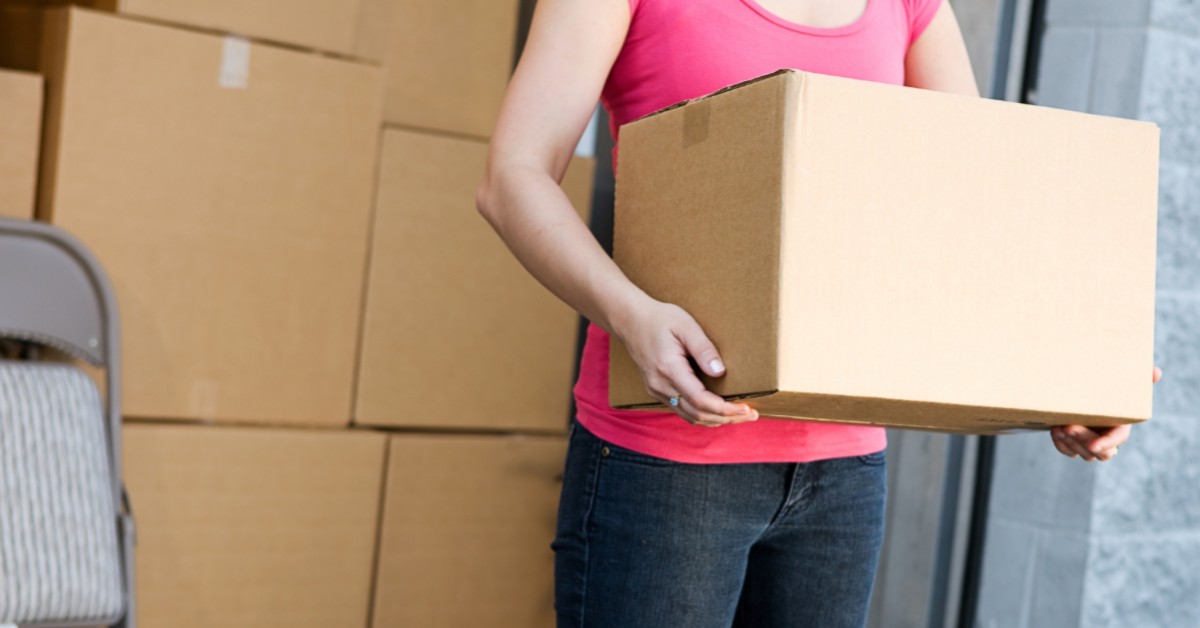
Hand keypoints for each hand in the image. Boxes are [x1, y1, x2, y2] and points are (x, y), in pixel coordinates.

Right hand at [616, 299, 757, 427]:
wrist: (630, 320)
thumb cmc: (659, 319)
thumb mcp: (685, 325)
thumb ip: (703, 349)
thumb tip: (720, 371)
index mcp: (668, 369)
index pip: (700, 400)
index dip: (725, 409)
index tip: (746, 408)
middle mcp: (660, 385)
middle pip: (697, 414)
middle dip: (727, 418)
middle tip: (752, 415)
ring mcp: (657, 390)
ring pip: (690, 416)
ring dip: (716, 420)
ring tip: (740, 416)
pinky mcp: (658, 391)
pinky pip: (682, 411)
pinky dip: (703, 415)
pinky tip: (718, 412)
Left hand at [1049, 366, 1162, 460]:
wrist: (1082, 392)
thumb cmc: (1107, 388)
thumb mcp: (1122, 381)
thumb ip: (1140, 378)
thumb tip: (1156, 372)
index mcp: (1121, 424)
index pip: (1118, 439)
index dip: (1107, 444)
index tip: (1094, 446)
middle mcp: (1107, 437)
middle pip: (1100, 452)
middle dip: (1084, 440)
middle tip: (1069, 426)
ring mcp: (1091, 443)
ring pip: (1083, 453)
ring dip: (1070, 442)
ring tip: (1059, 428)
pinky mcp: (1075, 444)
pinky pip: (1069, 451)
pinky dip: (1061, 444)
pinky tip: (1055, 431)